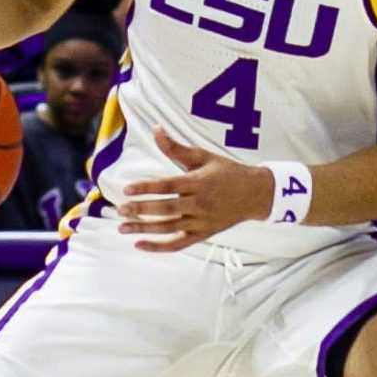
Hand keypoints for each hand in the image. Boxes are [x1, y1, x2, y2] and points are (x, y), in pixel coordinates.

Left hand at [118, 127, 274, 251]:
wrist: (256, 194)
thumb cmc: (227, 172)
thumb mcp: (203, 156)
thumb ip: (176, 148)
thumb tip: (155, 129)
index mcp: (199, 182)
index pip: (167, 186)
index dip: (146, 188)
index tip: (127, 190)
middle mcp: (200, 204)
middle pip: (166, 209)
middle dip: (141, 210)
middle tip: (120, 210)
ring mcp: (202, 221)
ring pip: (169, 228)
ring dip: (144, 230)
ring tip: (123, 228)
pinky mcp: (203, 234)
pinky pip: (179, 243)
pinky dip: (159, 247)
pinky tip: (140, 245)